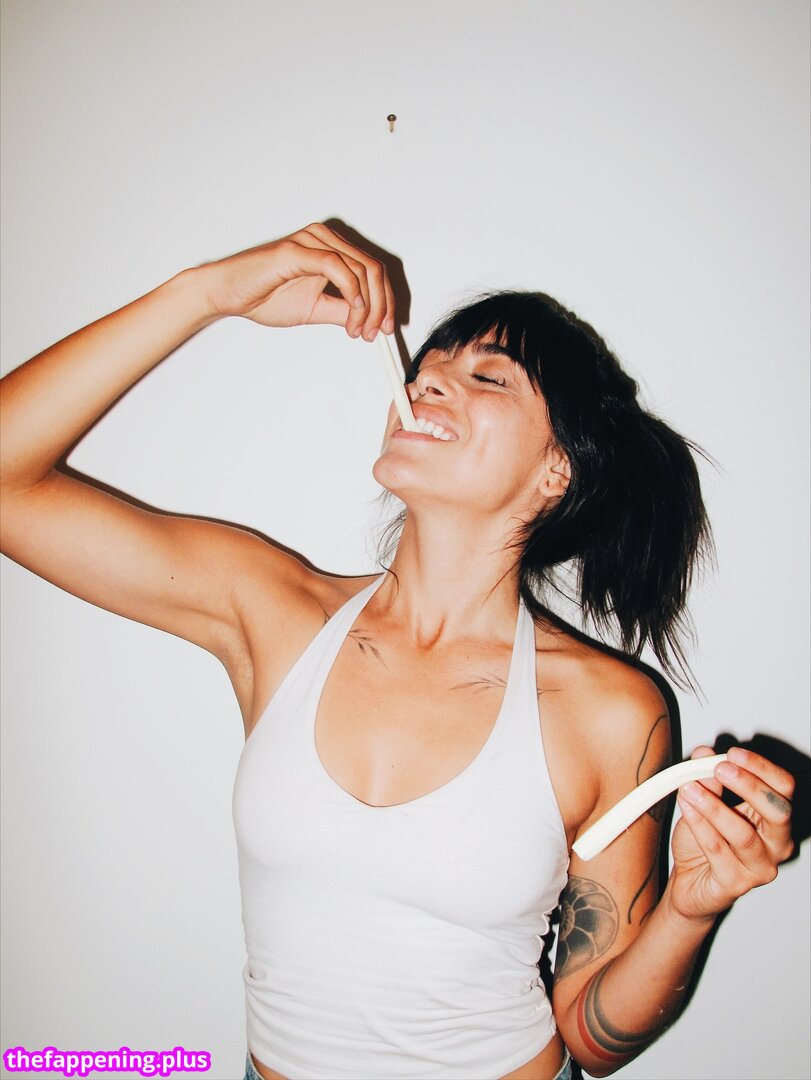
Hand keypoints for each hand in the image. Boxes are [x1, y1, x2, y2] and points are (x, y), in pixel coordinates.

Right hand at [197, 222, 394, 339]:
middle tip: (375, 334)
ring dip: (368, 306)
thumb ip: (342, 311)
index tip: (386, 330)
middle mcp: (325, 239)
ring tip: (358, 330)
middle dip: (381, 307)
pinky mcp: (298, 250)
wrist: (228, 294)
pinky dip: (352, 291)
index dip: (386, 302)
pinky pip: (337, 267)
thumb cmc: (263, 296)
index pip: (373, 272)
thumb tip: (370, 323)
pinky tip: (352, 312)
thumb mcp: (315, 309)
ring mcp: (312, 241)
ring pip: (361, 269)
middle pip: (374, 270)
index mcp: (331, 250)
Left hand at [667, 745, 794, 922]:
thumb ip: (707, 778)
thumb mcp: (704, 801)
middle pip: (779, 811)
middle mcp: (776, 844)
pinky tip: (687, 808)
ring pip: (744, 834)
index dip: (762, 767)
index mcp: (775, 819)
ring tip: (691, 788)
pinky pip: (718, 851)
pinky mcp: (736, 884)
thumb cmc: (703, 842)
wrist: (689, 881)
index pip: (784, 788)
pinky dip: (700, 826)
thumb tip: (704, 753)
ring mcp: (759, 867)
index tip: (734, 753)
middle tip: (720, 769)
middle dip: (749, 786)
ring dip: (715, 806)